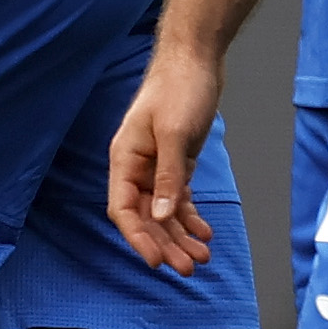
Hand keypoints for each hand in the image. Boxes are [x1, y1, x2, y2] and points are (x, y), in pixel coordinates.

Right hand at [107, 47, 222, 271]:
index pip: (122, 209)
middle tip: (189, 267)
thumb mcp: (173, 133)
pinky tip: (204, 232)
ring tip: (202, 257)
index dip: (137, 238)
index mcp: (125, 159)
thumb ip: (167, 176)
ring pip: (163, 212)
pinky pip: (178, 199)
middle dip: (165, 244)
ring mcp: (156, 166)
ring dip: (180, 236)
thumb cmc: (178, 89)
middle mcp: (137, 167)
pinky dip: (190, 218)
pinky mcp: (176, 163)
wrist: (195, 60)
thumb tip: (160, 217)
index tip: (156, 262)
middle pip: (145, 217)